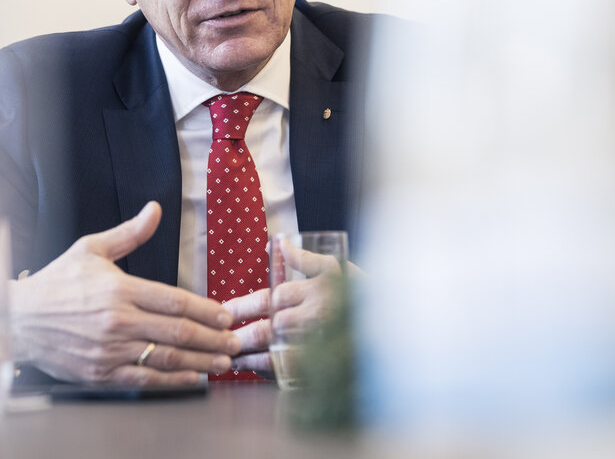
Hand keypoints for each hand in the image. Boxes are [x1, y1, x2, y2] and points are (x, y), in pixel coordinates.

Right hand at [9, 201, 239, 385]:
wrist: (16, 320)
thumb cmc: (55, 283)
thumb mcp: (90, 249)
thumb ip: (129, 234)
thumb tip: (155, 209)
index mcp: (119, 288)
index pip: (174, 301)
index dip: (205, 310)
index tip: (225, 315)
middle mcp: (117, 320)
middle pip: (177, 332)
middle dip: (212, 339)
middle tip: (236, 343)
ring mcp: (109, 350)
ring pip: (166, 358)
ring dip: (200, 362)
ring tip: (222, 362)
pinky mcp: (100, 372)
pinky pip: (144, 378)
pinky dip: (172, 381)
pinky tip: (192, 378)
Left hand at [222, 241, 361, 374]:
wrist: (392, 325)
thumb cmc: (362, 293)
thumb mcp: (335, 268)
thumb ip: (305, 258)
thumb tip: (280, 243)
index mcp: (314, 290)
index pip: (268, 299)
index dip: (242, 306)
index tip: (226, 311)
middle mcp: (315, 317)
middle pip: (267, 328)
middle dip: (241, 334)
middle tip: (221, 338)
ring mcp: (320, 343)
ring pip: (274, 351)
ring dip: (249, 356)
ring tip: (231, 358)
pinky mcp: (325, 365)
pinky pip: (291, 371)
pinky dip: (270, 371)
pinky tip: (257, 370)